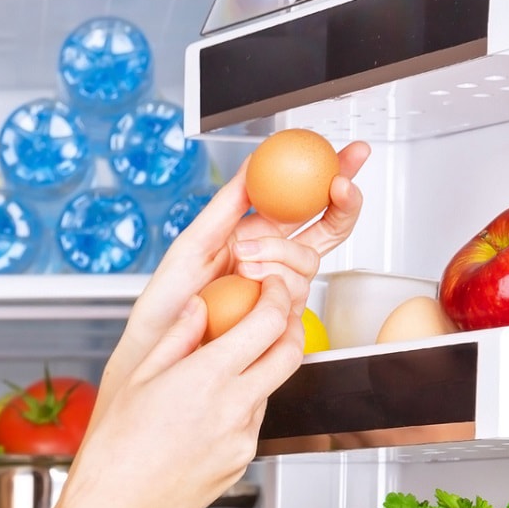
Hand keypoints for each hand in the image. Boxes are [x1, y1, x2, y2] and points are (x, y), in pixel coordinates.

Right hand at [71, 274, 302, 507]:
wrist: (119, 503)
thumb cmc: (117, 447)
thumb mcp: (138, 378)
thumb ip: (177, 336)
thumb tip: (199, 306)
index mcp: (208, 376)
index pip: (268, 322)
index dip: (276, 297)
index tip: (270, 289)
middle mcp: (235, 405)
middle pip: (290, 353)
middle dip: (290, 327)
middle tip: (274, 317)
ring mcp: (244, 437)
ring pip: (269, 390)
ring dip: (257, 373)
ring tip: (216, 380)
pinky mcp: (242, 461)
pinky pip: (252, 425)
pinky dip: (239, 411)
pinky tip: (203, 421)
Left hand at [99, 141, 370, 407]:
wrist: (157, 352)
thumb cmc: (167, 303)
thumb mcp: (193, 243)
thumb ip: (227, 204)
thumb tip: (255, 161)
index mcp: (253, 235)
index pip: (302, 201)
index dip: (331, 176)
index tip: (351, 155)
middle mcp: (270, 260)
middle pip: (325, 228)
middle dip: (343, 202)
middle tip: (341, 186)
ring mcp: (277, 290)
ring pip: (309, 262)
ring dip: (281, 254)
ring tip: (243, 261)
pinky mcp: (278, 319)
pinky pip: (296, 296)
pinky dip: (279, 285)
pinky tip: (252, 285)